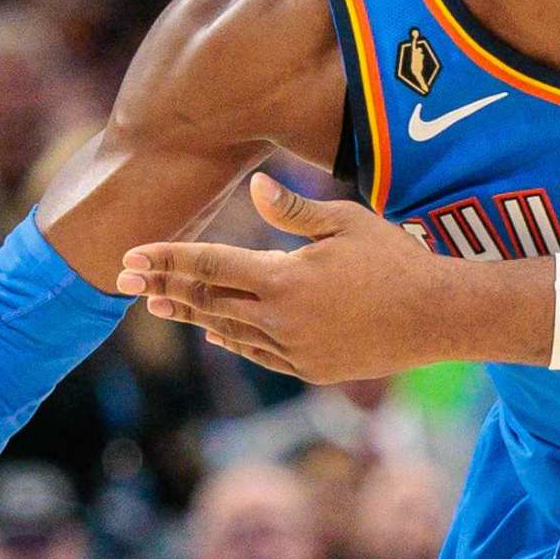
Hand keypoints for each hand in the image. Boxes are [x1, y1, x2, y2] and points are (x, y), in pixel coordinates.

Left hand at [122, 173, 541, 376]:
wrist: (437, 318)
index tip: (129, 258)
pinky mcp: (310, 368)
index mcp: (283, 280)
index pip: (209, 267)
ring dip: (191, 316)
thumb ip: (295, 210)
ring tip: (157, 305)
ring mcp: (294, 349)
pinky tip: (213, 333)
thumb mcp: (347, 221)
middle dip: (162, 289)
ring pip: (228, 331)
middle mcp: (280, 320)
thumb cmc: (396, 260)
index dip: (166, 260)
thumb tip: (257, 190)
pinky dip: (231, 339)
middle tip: (122, 281)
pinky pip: (258, 353)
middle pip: (207, 302)